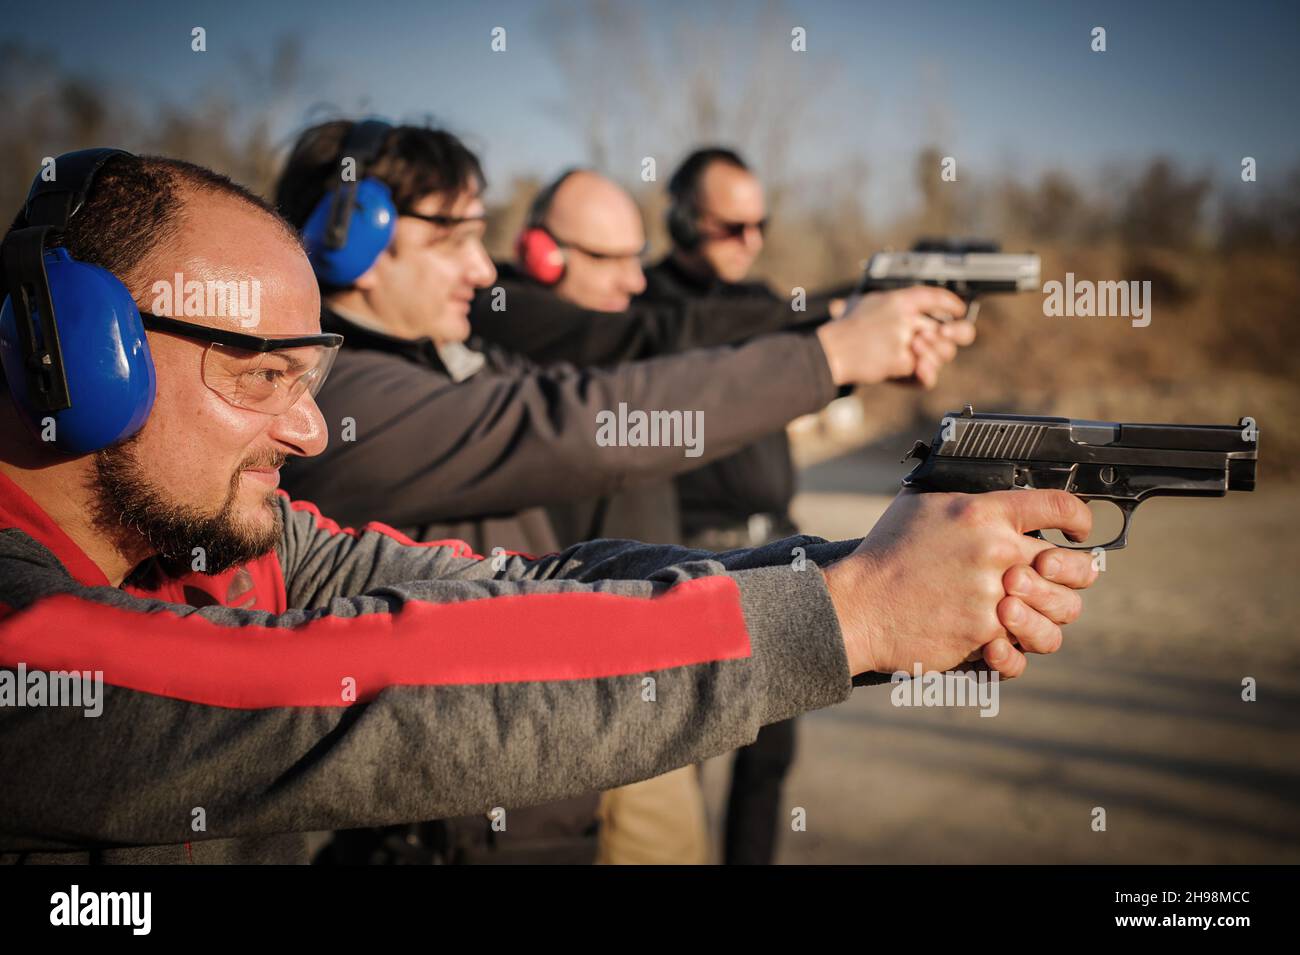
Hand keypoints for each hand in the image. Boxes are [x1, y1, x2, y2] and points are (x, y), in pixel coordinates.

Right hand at [815, 287, 971, 386]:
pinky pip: (924, 375)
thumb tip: (922, 315)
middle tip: (949, 336)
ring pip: (941, 354)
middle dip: (958, 335)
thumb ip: (896, 307)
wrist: (830, 352)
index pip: (935, 296)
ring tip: (919, 358)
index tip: (959, 310)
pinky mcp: (901, 362)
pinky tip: (916, 372)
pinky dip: (921, 377)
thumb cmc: (846, 331)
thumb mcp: (868, 304)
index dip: (951, 303)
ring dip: (934, 358)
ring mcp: (904, 340)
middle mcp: (905, 317)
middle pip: (950, 328)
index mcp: (898, 300)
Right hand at [824, 489, 1099, 679]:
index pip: (1059, 507)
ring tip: (1023, 612)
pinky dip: (1015, 652)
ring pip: (1061, 614)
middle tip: (1054, 577)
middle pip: (1077, 568)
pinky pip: (1024, 652)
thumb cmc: (884, 554)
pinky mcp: (983, 636)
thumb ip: (965, 500)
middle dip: (1074, 573)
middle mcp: (997, 554)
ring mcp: (994, 598)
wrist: (857, 605)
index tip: (1078, 529)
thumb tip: (992, 494)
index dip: (1080, 517)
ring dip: (1048, 614)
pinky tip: (1000, 643)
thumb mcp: (921, 505)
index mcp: (984, 514)